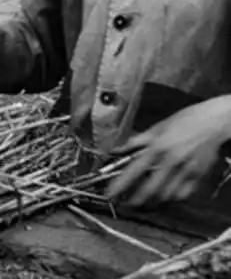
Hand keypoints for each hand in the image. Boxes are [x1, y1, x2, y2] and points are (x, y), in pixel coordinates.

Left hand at [108, 96, 230, 207]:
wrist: (212, 122)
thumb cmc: (183, 121)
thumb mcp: (156, 128)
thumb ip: (136, 141)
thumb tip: (116, 149)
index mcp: (156, 147)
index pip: (134, 170)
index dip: (121, 185)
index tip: (111, 194)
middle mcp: (170, 161)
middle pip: (150, 189)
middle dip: (136, 200)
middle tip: (127, 204)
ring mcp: (186, 170)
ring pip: (167, 195)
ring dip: (154, 201)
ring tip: (145, 201)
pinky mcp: (199, 175)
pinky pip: (184, 193)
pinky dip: (173, 197)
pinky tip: (167, 195)